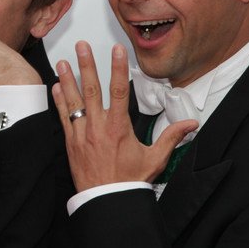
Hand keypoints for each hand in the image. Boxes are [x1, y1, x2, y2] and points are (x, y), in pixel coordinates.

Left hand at [52, 41, 197, 191]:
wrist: (107, 201)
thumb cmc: (130, 181)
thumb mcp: (155, 158)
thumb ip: (172, 137)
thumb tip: (191, 125)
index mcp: (119, 128)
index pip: (118, 91)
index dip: (118, 68)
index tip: (117, 50)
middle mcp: (99, 127)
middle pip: (92, 90)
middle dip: (87, 65)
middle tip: (82, 46)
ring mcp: (82, 134)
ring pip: (74, 101)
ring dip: (68, 80)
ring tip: (62, 62)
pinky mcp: (71, 143)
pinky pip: (64, 118)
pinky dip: (60, 102)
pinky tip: (56, 87)